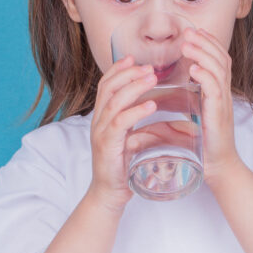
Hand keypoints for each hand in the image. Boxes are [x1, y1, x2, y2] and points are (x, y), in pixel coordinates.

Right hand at [86, 55, 157, 212]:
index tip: (132, 58)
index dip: (117, 70)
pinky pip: (120, 123)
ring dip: (134, 87)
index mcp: (101, 118)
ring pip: (114, 102)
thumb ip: (134, 122)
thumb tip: (154, 105)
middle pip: (108, 88)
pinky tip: (151, 105)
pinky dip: (136, 111)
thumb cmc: (121, 166)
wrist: (109, 194)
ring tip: (152, 78)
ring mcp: (101, 134)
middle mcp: (98, 122)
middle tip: (148, 67)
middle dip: (128, 74)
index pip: (104, 85)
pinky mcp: (107, 146)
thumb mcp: (127, 138)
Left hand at [181, 27, 243, 185]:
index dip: (208, 43)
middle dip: (205, 42)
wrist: (217, 168)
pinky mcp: (219, 115)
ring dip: (203, 53)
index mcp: (217, 93)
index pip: (218, 60)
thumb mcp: (186, 118)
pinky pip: (215, 90)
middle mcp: (223, 94)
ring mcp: (222, 103)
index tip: (194, 32)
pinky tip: (194, 69)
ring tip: (188, 44)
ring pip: (219, 69)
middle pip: (221, 58)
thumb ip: (174, 105)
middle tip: (189, 31)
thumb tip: (152, 96)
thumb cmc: (202, 145)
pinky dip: (205, 76)